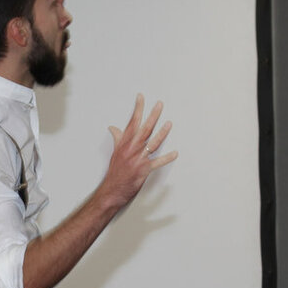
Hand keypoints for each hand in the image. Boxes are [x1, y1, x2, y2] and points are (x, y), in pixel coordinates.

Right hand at [96, 95, 176, 211]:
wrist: (111, 190)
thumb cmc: (114, 172)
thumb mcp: (115, 152)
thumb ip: (118, 138)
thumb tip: (113, 128)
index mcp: (124, 143)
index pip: (132, 122)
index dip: (137, 109)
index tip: (141, 97)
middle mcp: (131, 149)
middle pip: (144, 128)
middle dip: (153, 115)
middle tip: (160, 104)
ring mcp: (138, 159)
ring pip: (152, 142)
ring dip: (162, 133)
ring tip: (169, 123)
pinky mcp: (144, 170)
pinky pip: (158, 162)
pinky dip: (167, 158)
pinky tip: (175, 153)